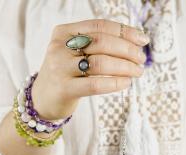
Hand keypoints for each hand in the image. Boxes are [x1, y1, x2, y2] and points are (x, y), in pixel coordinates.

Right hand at [32, 19, 149, 119]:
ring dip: (125, 67)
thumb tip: (134, 42)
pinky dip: (115, 83)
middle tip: (141, 59)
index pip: (100, 26)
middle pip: (102, 42)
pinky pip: (95, 84)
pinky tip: (126, 83)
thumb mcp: (75, 52)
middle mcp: (59, 47)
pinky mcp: (64, 89)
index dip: (125, 32)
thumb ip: (97, 45)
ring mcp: (60, 68)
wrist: (42, 99)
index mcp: (64, 32)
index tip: (143, 40)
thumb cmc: (66, 73)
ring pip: (101, 63)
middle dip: (128, 50)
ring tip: (137, 71)